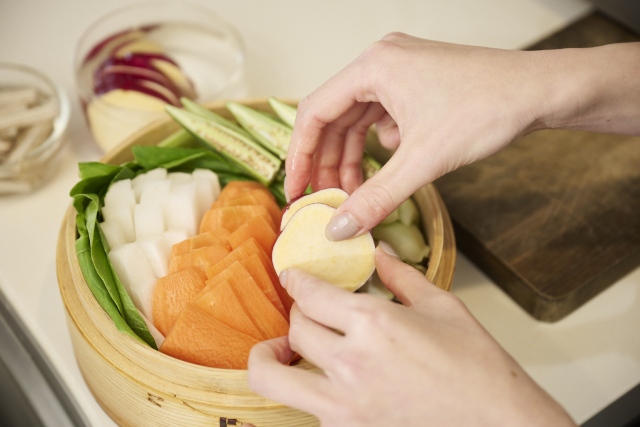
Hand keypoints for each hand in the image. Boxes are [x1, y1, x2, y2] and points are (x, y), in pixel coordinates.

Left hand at [247, 245, 575, 425]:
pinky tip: (322, 379)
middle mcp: (350, 363)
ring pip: (275, 378)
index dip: (295, 280)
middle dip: (299, 312)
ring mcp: (343, 405)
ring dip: (271, 358)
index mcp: (373, 323)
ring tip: (282, 349)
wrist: (498, 424)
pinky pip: (305, 407)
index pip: (309, 293)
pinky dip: (303, 390)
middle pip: (295, 328)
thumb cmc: (478, 368)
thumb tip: (379, 252)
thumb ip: (400, 276)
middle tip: (308, 307)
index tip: (292, 276)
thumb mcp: (442, 308)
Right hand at [285, 33, 639, 240]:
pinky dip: (378, 148)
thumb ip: (376, 198)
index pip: (314, 112)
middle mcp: (381, 62)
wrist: (542, 92)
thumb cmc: (489, 108)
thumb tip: (339, 229)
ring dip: (354, 159)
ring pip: (358, 120)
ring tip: (353, 196)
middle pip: (334, 118)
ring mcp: (400, 71)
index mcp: (373, 66)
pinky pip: (381, 118)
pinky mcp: (416, 84)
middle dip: (330, 163)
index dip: (300, 156)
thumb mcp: (424, 161)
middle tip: (325, 202)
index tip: (296, 191)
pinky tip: (388, 171)